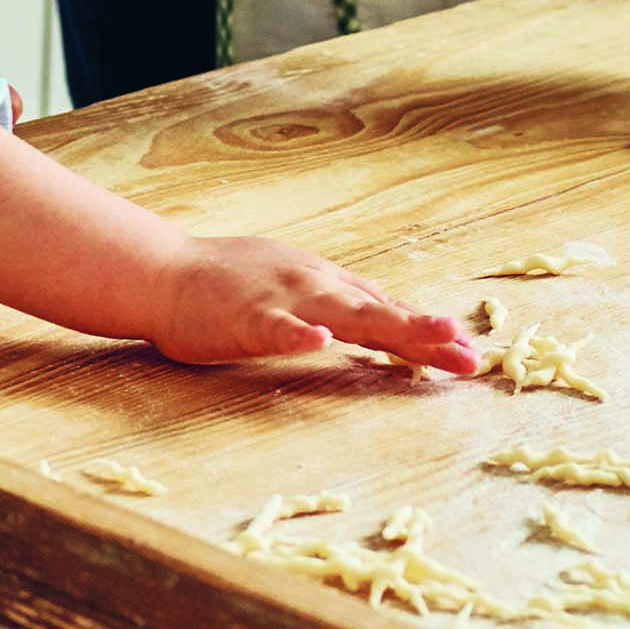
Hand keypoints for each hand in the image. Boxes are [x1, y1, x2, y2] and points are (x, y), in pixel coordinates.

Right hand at [0, 127, 480, 364]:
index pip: (385, 310)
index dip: (426, 332)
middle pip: (379, 311)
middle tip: (469, 357)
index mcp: (325, 285)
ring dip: (388, 328)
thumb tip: (382, 328)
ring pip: (342, 313)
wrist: (160, 271)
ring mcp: (280, 297)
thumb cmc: (225, 289)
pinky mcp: (243, 315)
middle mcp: (313, 285)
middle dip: (425, 334)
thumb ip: (334, 310)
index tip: (469, 353)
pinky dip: (298, 332)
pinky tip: (321, 342)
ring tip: (429, 342)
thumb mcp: (291, 292)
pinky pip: (275, 325)